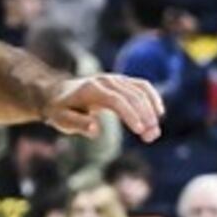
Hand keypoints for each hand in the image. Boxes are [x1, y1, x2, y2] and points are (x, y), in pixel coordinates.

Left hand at [45, 73, 162, 139]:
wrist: (57, 93)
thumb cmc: (60, 110)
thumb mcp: (62, 120)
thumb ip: (78, 124)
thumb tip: (96, 129)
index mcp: (92, 89)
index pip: (117, 100)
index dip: (130, 114)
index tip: (141, 131)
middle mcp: (106, 80)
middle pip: (132, 95)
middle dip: (145, 116)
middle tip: (151, 137)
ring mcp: (115, 79)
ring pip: (140, 90)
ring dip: (151, 110)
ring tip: (155, 132)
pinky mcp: (122, 82)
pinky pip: (142, 86)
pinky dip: (152, 98)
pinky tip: (159, 113)